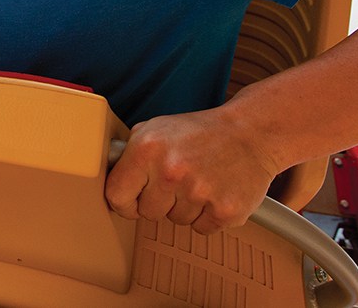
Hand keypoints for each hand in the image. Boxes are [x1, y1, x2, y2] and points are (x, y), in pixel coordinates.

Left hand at [104, 109, 277, 233]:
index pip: (116, 196)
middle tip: (176, 181)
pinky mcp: (224, 211)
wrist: (251, 133)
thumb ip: (129, 154)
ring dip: (185, 207)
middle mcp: (170, 171)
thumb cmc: (199, 132)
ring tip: (199, 180)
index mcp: (147, 149)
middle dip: (158, 201)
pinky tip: (215, 191)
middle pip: (147, 213)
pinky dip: (207, 215)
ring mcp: (198, 192)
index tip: (131, 200)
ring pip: (175, 221)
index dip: (123, 201)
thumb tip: (107, 177)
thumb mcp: (156, 129)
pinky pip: (201, 228)